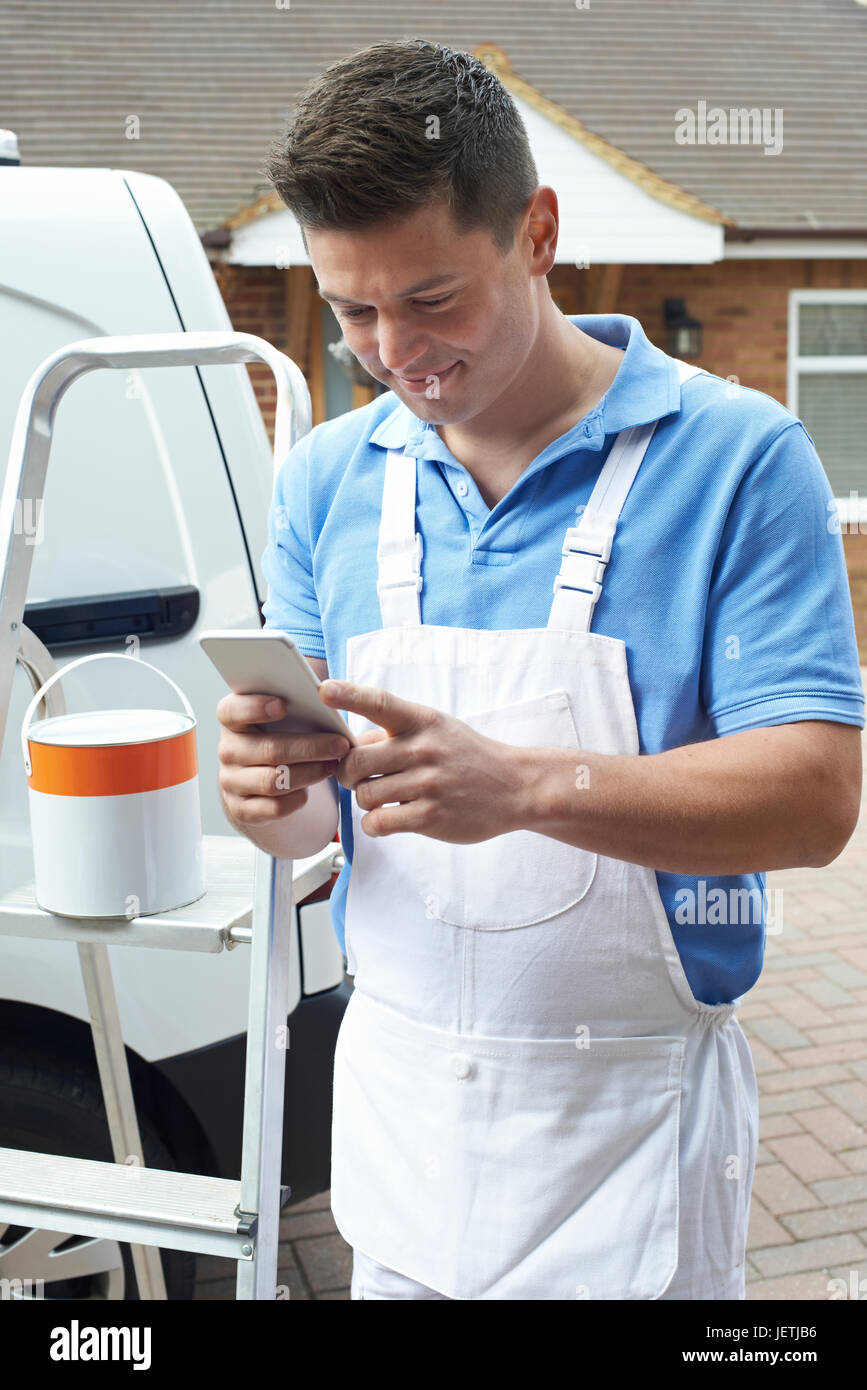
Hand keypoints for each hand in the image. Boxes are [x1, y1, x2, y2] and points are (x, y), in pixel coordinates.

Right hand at [216, 692, 349, 826]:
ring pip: (273, 781)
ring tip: (333, 765)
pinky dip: (297, 799)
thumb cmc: (277, 735)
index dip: (254, 707)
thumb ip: (293, 703)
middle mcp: (227, 750)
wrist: (258, 776)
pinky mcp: (241, 808)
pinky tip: (311, 789)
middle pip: (268, 749)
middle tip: (340, 744)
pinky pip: (273, 808)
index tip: (282, 705)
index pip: (232, 711)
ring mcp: (231, 781)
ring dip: (309, 773)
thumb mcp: (281, 716)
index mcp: (231, 719)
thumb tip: (327, 694)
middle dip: (309, 747)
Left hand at [317, 680, 522, 841]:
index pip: (379, 702)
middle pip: (354, 762)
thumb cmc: (466, 755)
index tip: (324, 689)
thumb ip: (395, 731)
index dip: (349, 694)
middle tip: (359, 777)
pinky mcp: (430, 817)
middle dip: (348, 773)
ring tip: (384, 797)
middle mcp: (423, 749)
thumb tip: (349, 743)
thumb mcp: (436, 729)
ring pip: (364, 795)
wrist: (515, 786)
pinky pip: (378, 823)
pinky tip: (387, 818)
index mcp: (422, 721)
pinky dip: (374, 823)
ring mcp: (427, 784)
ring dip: (366, 800)